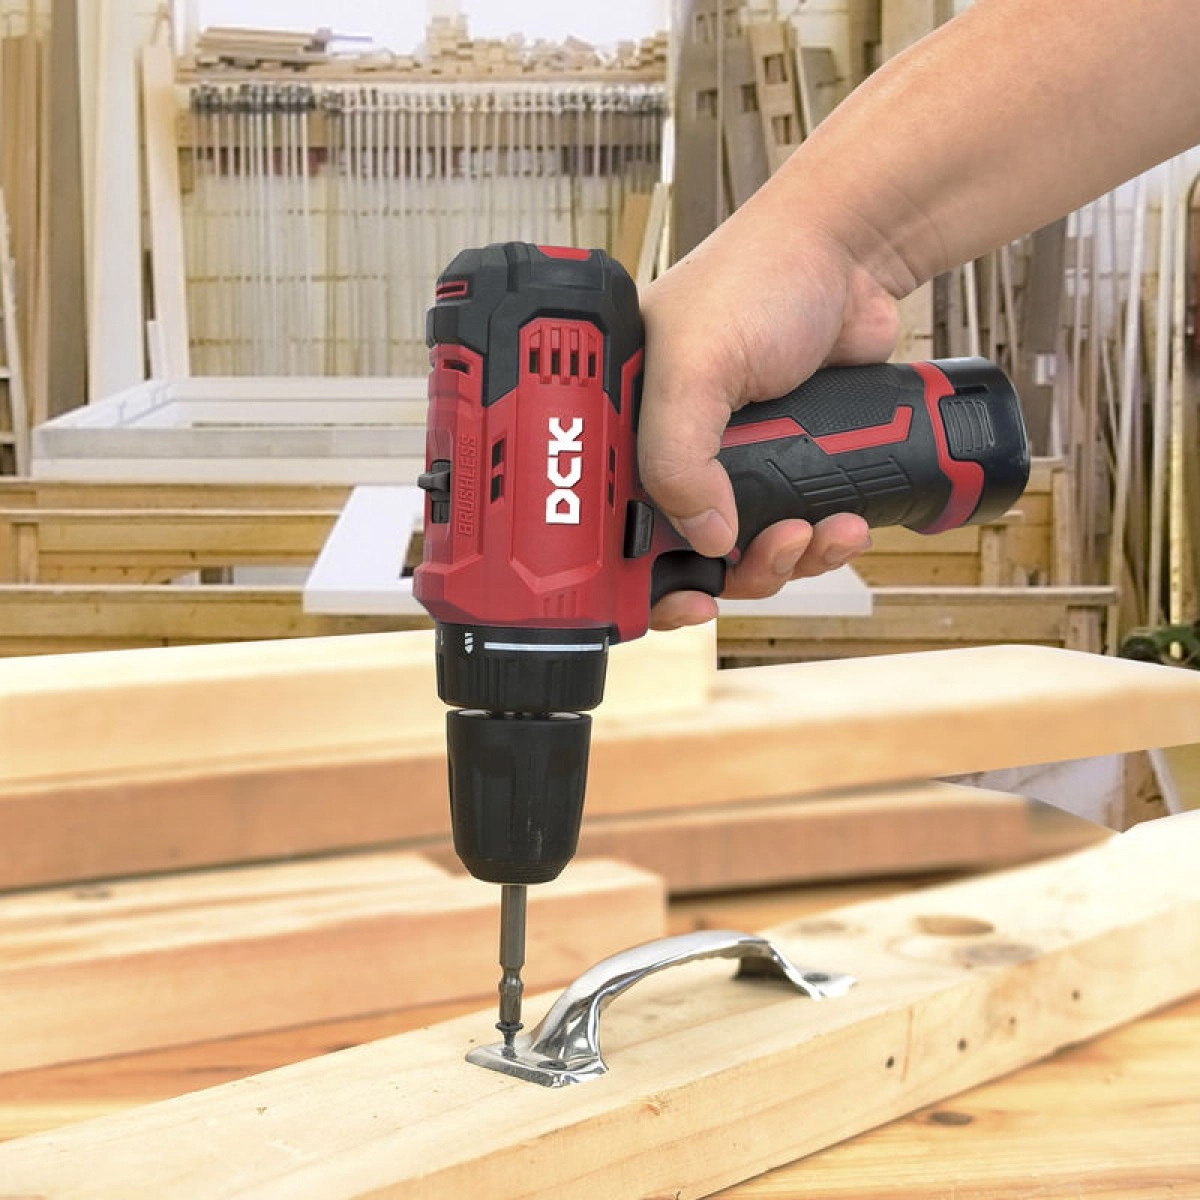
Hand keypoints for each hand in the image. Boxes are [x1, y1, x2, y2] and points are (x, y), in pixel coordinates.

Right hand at [639, 205, 900, 629]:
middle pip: (678, 554)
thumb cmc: (756, 279)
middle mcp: (668, 451)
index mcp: (622, 426)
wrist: (850, 259)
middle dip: (726, 572)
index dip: (629, 574)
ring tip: (813, 534)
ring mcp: (730, 465)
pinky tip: (843, 525)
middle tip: (758, 558)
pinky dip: (820, 545)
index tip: (670, 597)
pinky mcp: (785, 469)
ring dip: (782, 562)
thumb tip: (702, 539)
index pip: (604, 521)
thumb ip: (677, 454)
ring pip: (743, 554)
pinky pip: (794, 536)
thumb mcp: (696, 363)